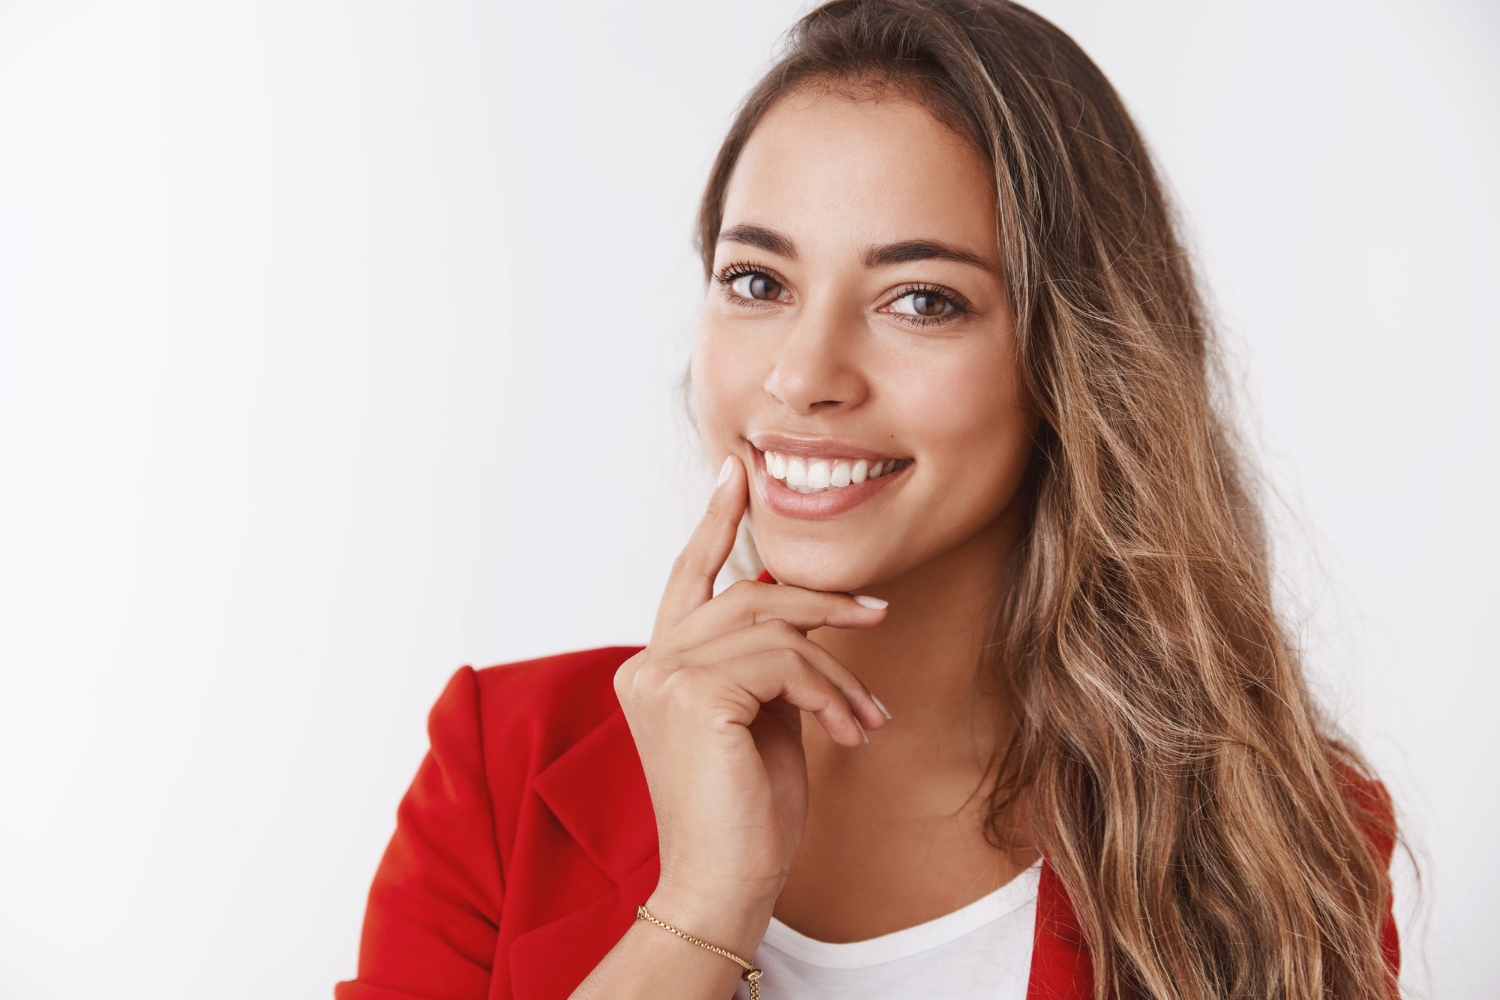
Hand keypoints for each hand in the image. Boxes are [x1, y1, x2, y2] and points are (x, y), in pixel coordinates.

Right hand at [614, 454, 891, 917]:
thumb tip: (805, 612)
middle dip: (821, 602)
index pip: (688, 578)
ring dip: (838, 667)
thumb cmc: (747, 813)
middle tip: (879, 611)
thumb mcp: (761, 720)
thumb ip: (764, 664)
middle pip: (747, 596)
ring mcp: (663, 676)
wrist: (725, 884)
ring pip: (773, 626)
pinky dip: (830, 692)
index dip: (714, 522)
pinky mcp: (692, 695)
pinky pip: (784, 662)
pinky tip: (850, 731)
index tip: (739, 472)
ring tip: (869, 715)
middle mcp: (647, 664)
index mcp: (656, 667)